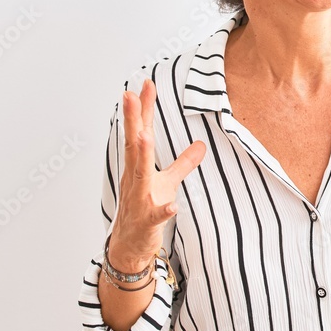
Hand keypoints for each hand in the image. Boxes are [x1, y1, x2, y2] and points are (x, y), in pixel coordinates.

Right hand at [109, 78, 205, 266]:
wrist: (129, 245)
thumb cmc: (145, 209)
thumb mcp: (168, 182)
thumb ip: (183, 163)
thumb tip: (201, 144)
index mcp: (139, 165)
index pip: (142, 131)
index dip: (144, 108)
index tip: (146, 84)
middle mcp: (135, 177)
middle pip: (134, 144)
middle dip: (132, 119)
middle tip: (129, 94)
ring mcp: (139, 198)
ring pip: (140, 174)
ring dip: (141, 154)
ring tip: (144, 135)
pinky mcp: (146, 221)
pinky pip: (156, 215)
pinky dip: (163, 210)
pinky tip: (172, 206)